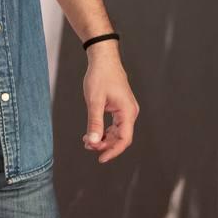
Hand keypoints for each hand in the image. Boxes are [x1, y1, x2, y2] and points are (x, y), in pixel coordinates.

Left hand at [81, 42, 138, 162]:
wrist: (103, 58)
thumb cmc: (100, 76)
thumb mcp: (94, 101)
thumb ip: (94, 122)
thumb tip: (93, 143)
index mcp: (127, 112)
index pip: (124, 139)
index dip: (113, 151)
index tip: (100, 158)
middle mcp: (130, 112)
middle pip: (120, 137)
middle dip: (105, 144)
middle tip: (87, 146)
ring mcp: (126, 110)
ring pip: (117, 132)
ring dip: (103, 138)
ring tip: (87, 140)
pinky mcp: (120, 107)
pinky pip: (115, 124)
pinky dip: (104, 130)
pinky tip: (92, 132)